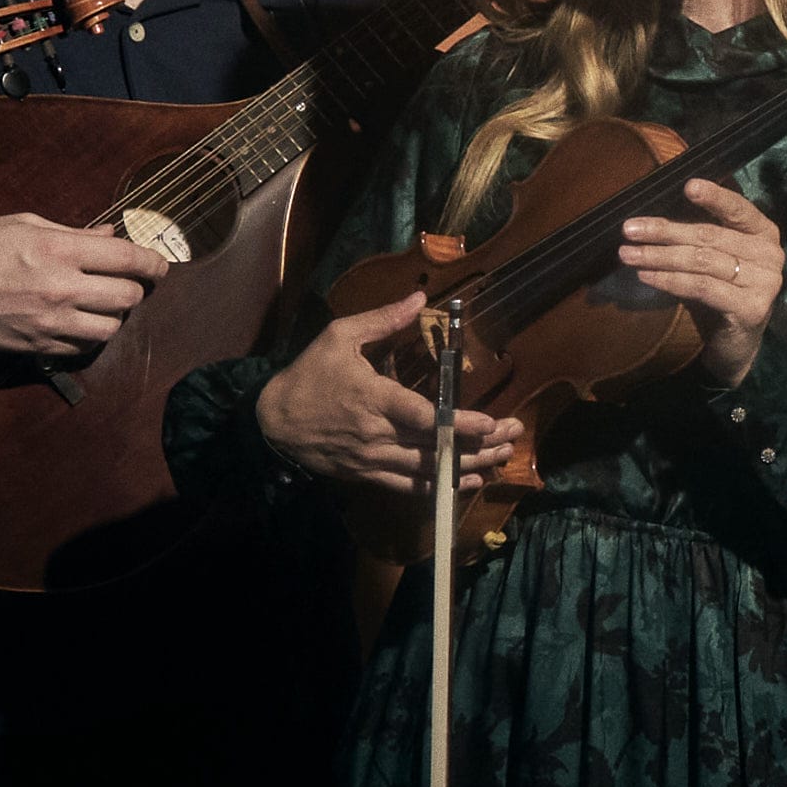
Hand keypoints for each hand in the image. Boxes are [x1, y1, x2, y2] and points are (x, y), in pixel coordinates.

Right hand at [0, 212, 148, 360]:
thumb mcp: (25, 223)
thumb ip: (75, 233)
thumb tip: (112, 237)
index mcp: (59, 250)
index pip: (128, 260)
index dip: (153, 263)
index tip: (159, 266)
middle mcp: (62, 288)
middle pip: (127, 297)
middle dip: (135, 288)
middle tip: (127, 282)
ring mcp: (51, 322)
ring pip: (111, 328)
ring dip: (114, 315)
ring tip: (101, 303)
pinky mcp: (40, 347)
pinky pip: (84, 347)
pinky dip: (90, 334)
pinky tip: (79, 320)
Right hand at [258, 292, 514, 497]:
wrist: (272, 423)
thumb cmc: (308, 376)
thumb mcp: (338, 337)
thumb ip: (382, 319)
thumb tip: (421, 297)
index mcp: (373, 399)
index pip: (424, 417)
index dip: (459, 423)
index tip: (490, 423)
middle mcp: (378, 435)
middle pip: (437, 447)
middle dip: (479, 444)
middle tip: (514, 436)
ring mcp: (374, 460)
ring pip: (429, 471)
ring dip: (469, 467)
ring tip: (503, 458)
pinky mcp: (369, 475)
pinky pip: (411, 488)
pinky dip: (442, 489)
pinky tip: (470, 483)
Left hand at [618, 176, 786, 387]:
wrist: (737, 346)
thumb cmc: (721, 295)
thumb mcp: (714, 260)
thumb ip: (699, 237)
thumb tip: (651, 220)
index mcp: (764, 234)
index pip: (739, 209)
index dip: (715, 197)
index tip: (687, 187)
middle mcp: (770, 255)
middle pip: (709, 237)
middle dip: (665, 232)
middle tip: (629, 230)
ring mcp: (764, 283)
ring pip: (701, 261)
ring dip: (659, 256)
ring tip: (628, 254)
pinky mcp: (750, 308)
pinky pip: (701, 287)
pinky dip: (669, 280)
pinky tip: (646, 276)